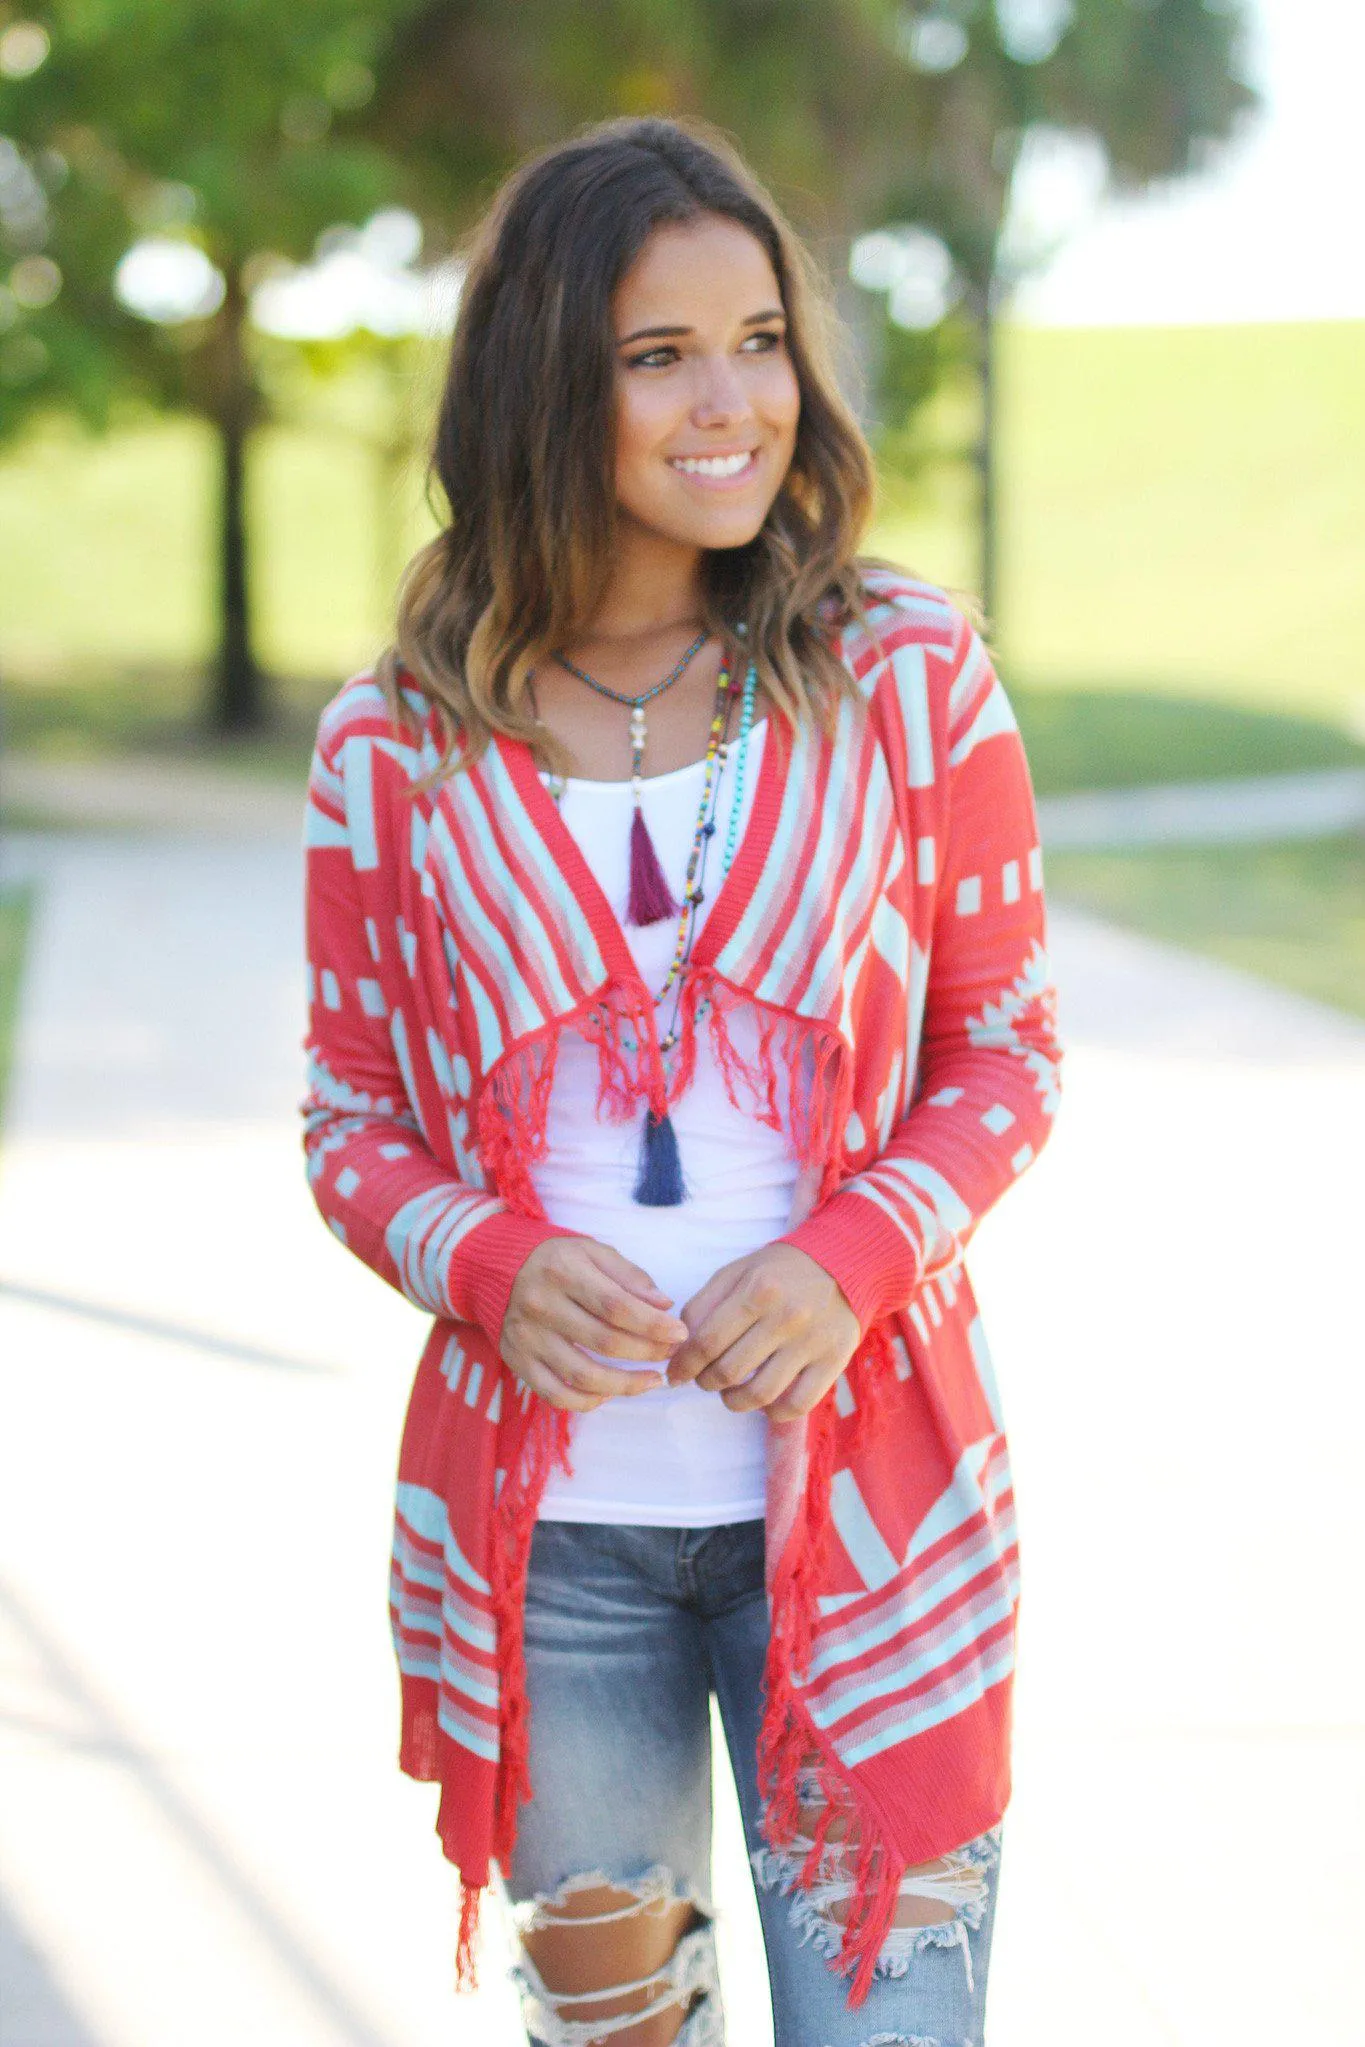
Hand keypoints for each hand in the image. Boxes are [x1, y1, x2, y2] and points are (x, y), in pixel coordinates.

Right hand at [502, 1237, 688, 1411]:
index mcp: (563, 1272)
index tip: (679, 1333)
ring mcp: (526, 1337)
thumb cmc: (557, 1260)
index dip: (653, 1324)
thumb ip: (630, 1276)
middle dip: (647, 1353)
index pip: (616, 1306)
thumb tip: (664, 1305)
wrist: (498, 1269)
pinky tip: (609, 1394)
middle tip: (670, 1354)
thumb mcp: (593, 1252)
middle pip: (605, 1342)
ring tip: (652, 1381)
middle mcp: (540, 1305)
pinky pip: (555, 1395)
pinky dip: (587, 1402)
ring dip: (626, 1385)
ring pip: (583, 1376)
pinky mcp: (516, 1361)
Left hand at [666, 1245, 860, 1422]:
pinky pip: (797, 1404)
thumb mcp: (738, 1271)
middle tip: (704, 1379)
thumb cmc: (781, 1270)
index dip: (684, 1365)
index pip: (707, 1342)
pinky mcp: (833, 1361)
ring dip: (733, 1401)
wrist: (843, 1264)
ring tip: (729, 1393)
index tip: (676, 1374)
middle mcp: (786, 1317)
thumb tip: (679, 1344)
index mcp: (758, 1290)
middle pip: (729, 1371)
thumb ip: (705, 1303)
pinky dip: (772, 1412)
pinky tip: (763, 1402)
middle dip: (705, 1382)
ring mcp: (812, 1342)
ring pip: (760, 1394)